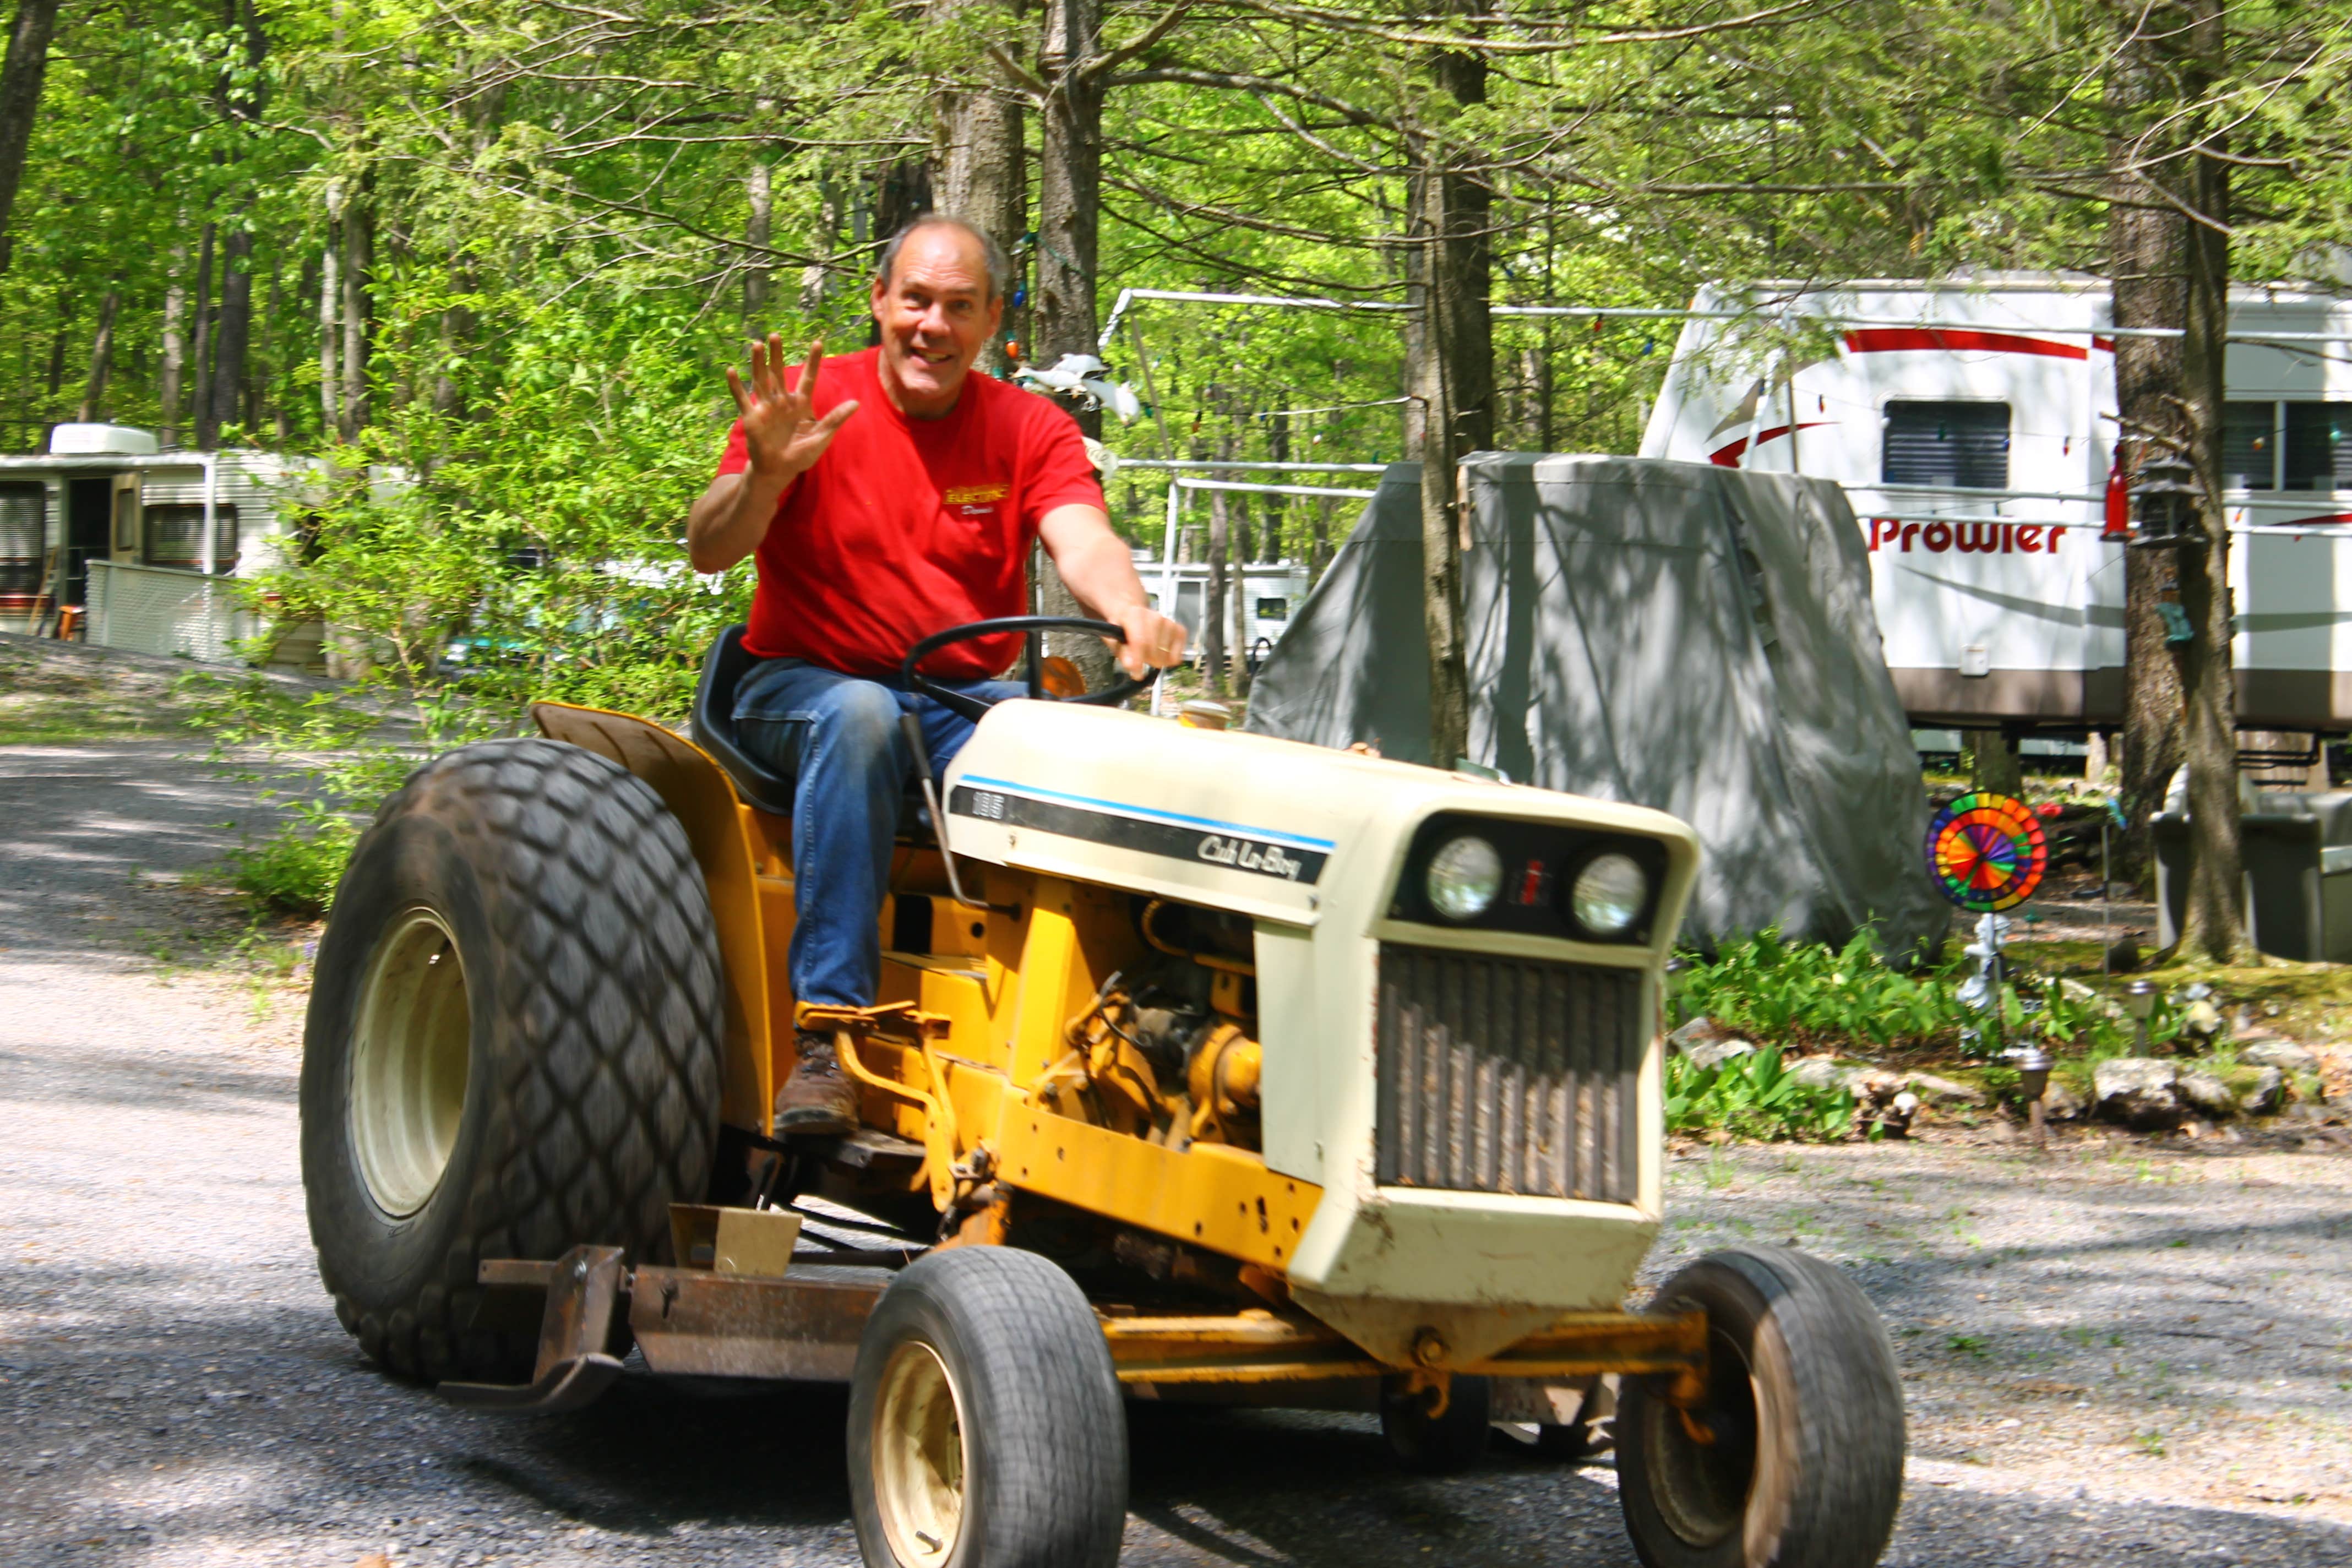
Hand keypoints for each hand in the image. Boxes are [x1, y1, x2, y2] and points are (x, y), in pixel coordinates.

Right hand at [727, 334, 858, 485]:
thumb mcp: (821, 437)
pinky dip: (736, 386)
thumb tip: (856, 403)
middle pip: (779, 373)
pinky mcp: (752, 417)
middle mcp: (782, 401)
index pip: (808, 378)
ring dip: (758, 363)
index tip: (818, 342)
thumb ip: (835, 419)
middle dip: (777, 355)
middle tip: (776, 335)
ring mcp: (766, 408)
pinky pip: (742, 399)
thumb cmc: (800, 455)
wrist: (779, 471)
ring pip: (761, 380)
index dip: (813, 361)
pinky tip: (731, 370)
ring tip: (757, 344)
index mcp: (801, 404)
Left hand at [1110, 603, 1187, 679]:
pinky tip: (1164, 655)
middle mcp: (1154, 616)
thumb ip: (1122, 653)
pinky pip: (1179, 650)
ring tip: (1150, 654)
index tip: (1137, 675)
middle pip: (1154, 649)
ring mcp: (1168, 622)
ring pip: (1166, 652)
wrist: (1133, 614)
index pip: (1140, 641)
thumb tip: (1131, 666)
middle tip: (1141, 661)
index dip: (1139, 661)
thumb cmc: (1123, 629)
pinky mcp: (1178, 628)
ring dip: (1158, 659)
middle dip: (1147, 661)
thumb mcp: (1115, 640)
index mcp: (1134, 616)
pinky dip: (1173, 657)